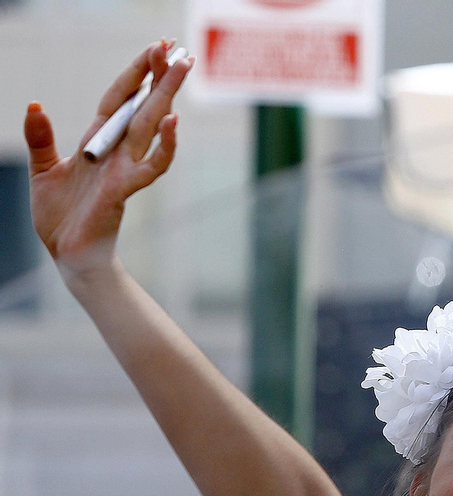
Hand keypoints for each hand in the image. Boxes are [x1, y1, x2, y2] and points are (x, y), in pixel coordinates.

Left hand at [25, 41, 190, 276]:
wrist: (67, 254)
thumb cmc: (59, 217)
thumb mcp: (41, 170)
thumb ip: (40, 138)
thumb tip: (34, 105)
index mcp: (98, 141)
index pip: (120, 98)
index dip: (136, 73)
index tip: (155, 48)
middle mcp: (117, 150)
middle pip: (142, 105)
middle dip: (160, 76)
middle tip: (178, 49)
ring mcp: (126, 168)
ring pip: (151, 124)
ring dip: (166, 96)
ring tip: (181, 68)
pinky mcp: (127, 188)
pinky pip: (153, 165)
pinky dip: (165, 145)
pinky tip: (172, 121)